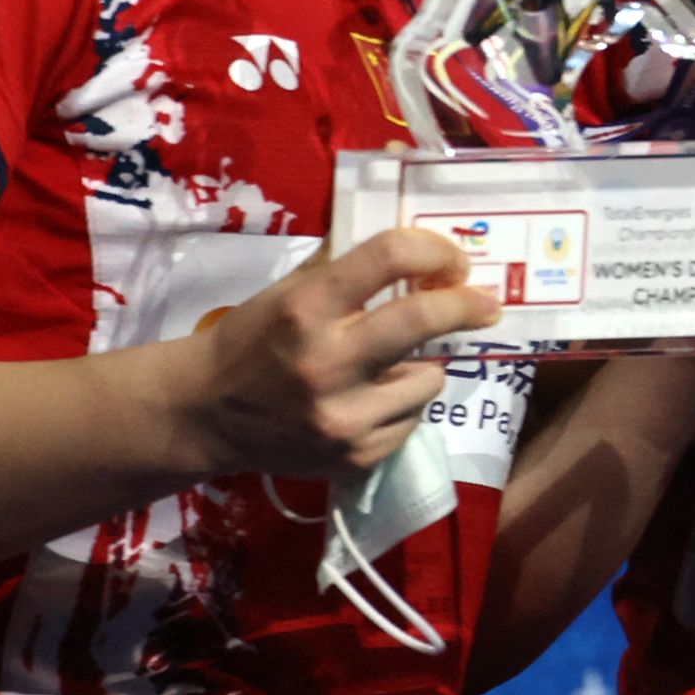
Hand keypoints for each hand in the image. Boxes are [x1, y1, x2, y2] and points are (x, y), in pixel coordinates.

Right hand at [190, 227, 500, 480]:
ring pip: (429, 380)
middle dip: (467, 307)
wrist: (207, 415)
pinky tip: (373, 400)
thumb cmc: (253, 339)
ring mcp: (343, 418)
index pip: (388, 257)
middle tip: (487, 305)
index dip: (433, 251)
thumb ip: (349, 262)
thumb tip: (416, 236)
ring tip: (395, 363)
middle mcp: (326, 362)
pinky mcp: (354, 458)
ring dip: (425, 365)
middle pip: (422, 320)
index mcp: (306, 307)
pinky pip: (410, 421)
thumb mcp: (290, 288)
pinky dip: (402, 405)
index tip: (454, 260)